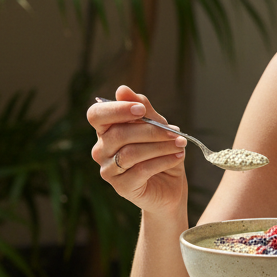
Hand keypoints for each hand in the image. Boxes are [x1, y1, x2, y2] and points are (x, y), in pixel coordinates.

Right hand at [88, 86, 188, 212]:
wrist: (170, 187)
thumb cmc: (160, 152)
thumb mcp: (157, 126)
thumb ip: (143, 109)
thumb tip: (122, 89)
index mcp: (106, 130)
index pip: (96, 115)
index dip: (117, 110)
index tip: (141, 110)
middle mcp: (101, 150)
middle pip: (118, 134)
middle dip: (150, 131)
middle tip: (175, 132)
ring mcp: (109, 170)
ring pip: (130, 153)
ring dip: (159, 146)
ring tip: (180, 144)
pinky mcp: (122, 187)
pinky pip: (141, 170)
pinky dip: (162, 161)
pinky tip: (177, 157)